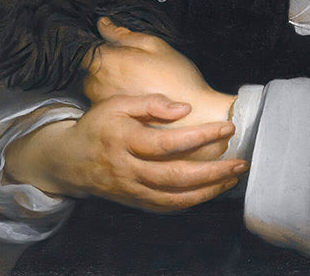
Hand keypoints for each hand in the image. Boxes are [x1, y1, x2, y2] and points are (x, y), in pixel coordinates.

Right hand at [6, 93, 247, 210]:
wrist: (68, 160)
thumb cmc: (97, 125)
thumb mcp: (117, 103)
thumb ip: (150, 102)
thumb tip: (184, 108)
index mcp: (125, 139)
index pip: (168, 142)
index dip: (201, 136)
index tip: (228, 127)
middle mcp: (128, 169)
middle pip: (175, 176)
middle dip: (213, 171)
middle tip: (241, 162)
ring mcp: (131, 190)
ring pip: (173, 198)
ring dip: (207, 191)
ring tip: (233, 178)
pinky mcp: (134, 202)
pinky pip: (165, 208)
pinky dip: (190, 203)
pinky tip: (209, 192)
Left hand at [83, 19, 235, 138]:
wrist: (190, 116)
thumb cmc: (176, 78)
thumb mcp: (154, 45)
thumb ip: (124, 34)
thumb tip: (103, 24)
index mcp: (108, 61)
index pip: (86, 48)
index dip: (99, 45)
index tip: (114, 47)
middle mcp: (98, 83)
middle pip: (88, 67)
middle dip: (102, 63)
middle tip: (130, 64)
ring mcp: (101, 103)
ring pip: (93, 85)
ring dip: (105, 81)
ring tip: (133, 81)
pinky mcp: (109, 117)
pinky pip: (101, 101)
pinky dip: (112, 97)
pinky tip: (134, 96)